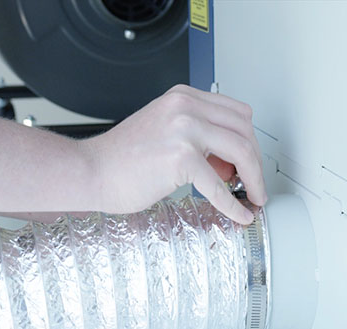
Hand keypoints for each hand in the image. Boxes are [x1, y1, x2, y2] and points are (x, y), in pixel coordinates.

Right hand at [82, 84, 265, 223]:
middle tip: (256, 184)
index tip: (251, 164)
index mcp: (183, 97)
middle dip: (256, 162)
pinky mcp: (180, 157)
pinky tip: (238, 213)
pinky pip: (219, 185)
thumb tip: (231, 164)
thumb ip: (199, 138)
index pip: (237, 113)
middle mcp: (185, 106)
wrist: (89, 172)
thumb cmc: (121, 159)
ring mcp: (184, 129)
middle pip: (245, 130)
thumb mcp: (166, 132)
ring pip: (242, 152)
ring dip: (255, 180)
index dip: (250, 141)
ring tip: (254, 198)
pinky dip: (234, 204)